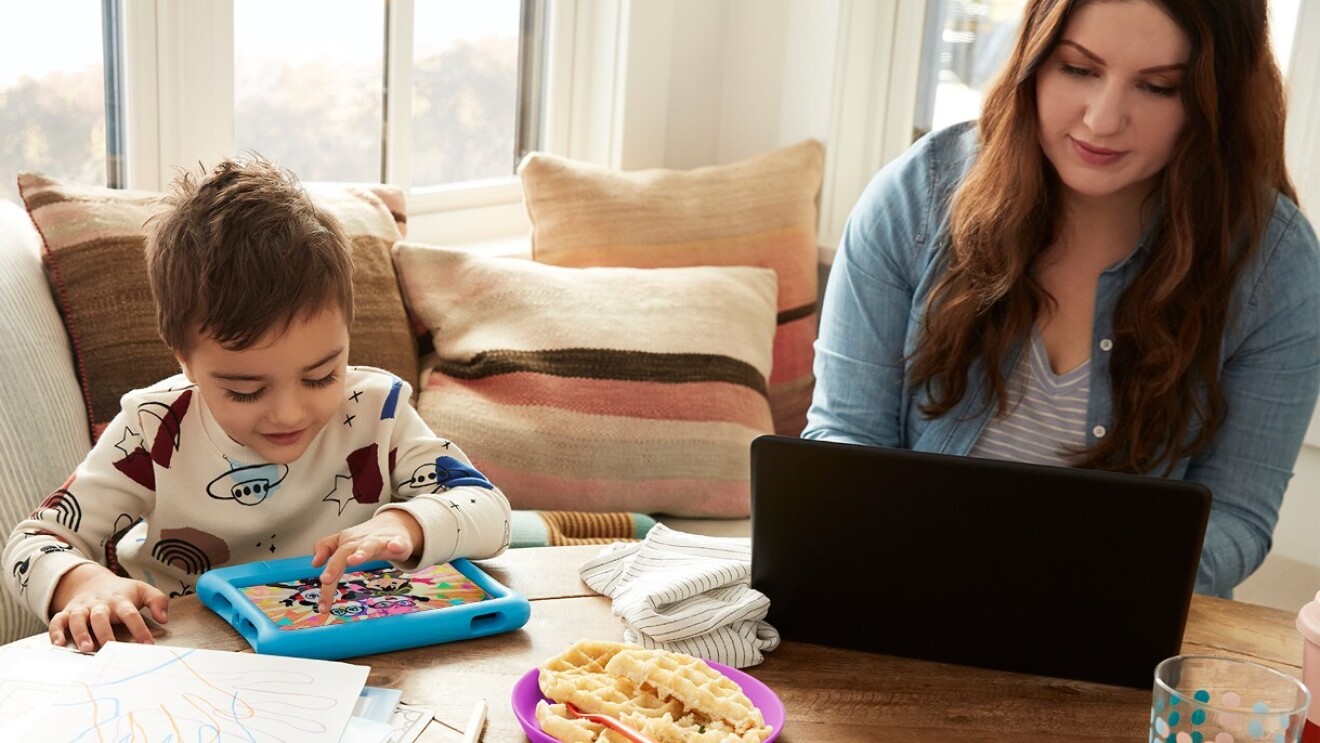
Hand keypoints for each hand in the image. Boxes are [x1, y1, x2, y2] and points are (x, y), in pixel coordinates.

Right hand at [49, 563, 168, 651]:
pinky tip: (57, 645)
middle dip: (104, 632)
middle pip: (100, 616)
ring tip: (86, 649)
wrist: (93, 581)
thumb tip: (164, 618)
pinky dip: (56, 632)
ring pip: (78, 619)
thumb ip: (157, 601)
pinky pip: (57, 621)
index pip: (131, 614)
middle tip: (109, 646)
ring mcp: (82, 608)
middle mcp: (99, 604)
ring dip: (80, 633)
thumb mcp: (143, 590)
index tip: (147, 645)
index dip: (139, 629)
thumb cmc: (122, 592)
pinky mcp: (67, 612)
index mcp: (120, 600)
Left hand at [310, 510, 422, 613]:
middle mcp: (361, 543)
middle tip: (326, 580)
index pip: (333, 563)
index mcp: (347, 544)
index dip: (326, 582)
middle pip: (345, 551)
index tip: (322, 606)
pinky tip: (395, 547)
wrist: (395, 524)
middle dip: (336, 565)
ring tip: (354, 560)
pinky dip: (396, 544)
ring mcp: (379, 541)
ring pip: (370, 546)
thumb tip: (314, 563)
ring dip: (361, 552)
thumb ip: (326, 548)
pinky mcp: (398, 542)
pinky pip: (398, 543)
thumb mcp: (344, 540)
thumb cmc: (367, 537)